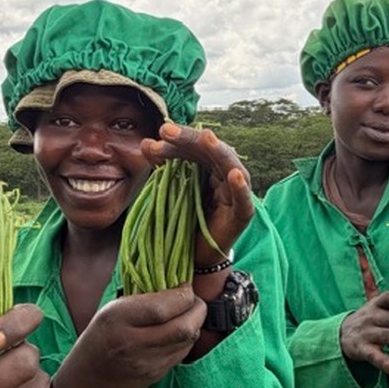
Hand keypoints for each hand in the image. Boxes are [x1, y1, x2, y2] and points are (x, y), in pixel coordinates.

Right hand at [55, 283, 205, 387]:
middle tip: (194, 301)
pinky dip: (186, 339)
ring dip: (195, 324)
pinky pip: (182, 353)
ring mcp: (147, 363)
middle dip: (198, 310)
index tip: (184, 286)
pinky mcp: (156, 375)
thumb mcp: (112, 309)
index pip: (162, 307)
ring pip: (188, 341)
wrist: (89, 377)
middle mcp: (133, 342)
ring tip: (187, 315)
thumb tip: (177, 284)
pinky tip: (177, 332)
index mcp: (118, 318)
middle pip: (183, 327)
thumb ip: (142, 298)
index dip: (183, 294)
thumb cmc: (101, 335)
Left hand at [141, 123, 254, 268]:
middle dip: (188, 139)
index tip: (153, 141)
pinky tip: (235, 175)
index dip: (175, 141)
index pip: (192, 146)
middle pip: (208, 150)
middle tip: (166, 131)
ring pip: (229, 166)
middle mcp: (223, 174)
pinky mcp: (242, 214)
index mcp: (206, 166)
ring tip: (207, 138)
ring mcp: (234, 193)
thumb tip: (145, 143)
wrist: (194, 256)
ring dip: (217, 151)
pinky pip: (243, 199)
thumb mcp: (169, 191)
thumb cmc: (183, 220)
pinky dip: (240, 187)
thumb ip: (162, 167)